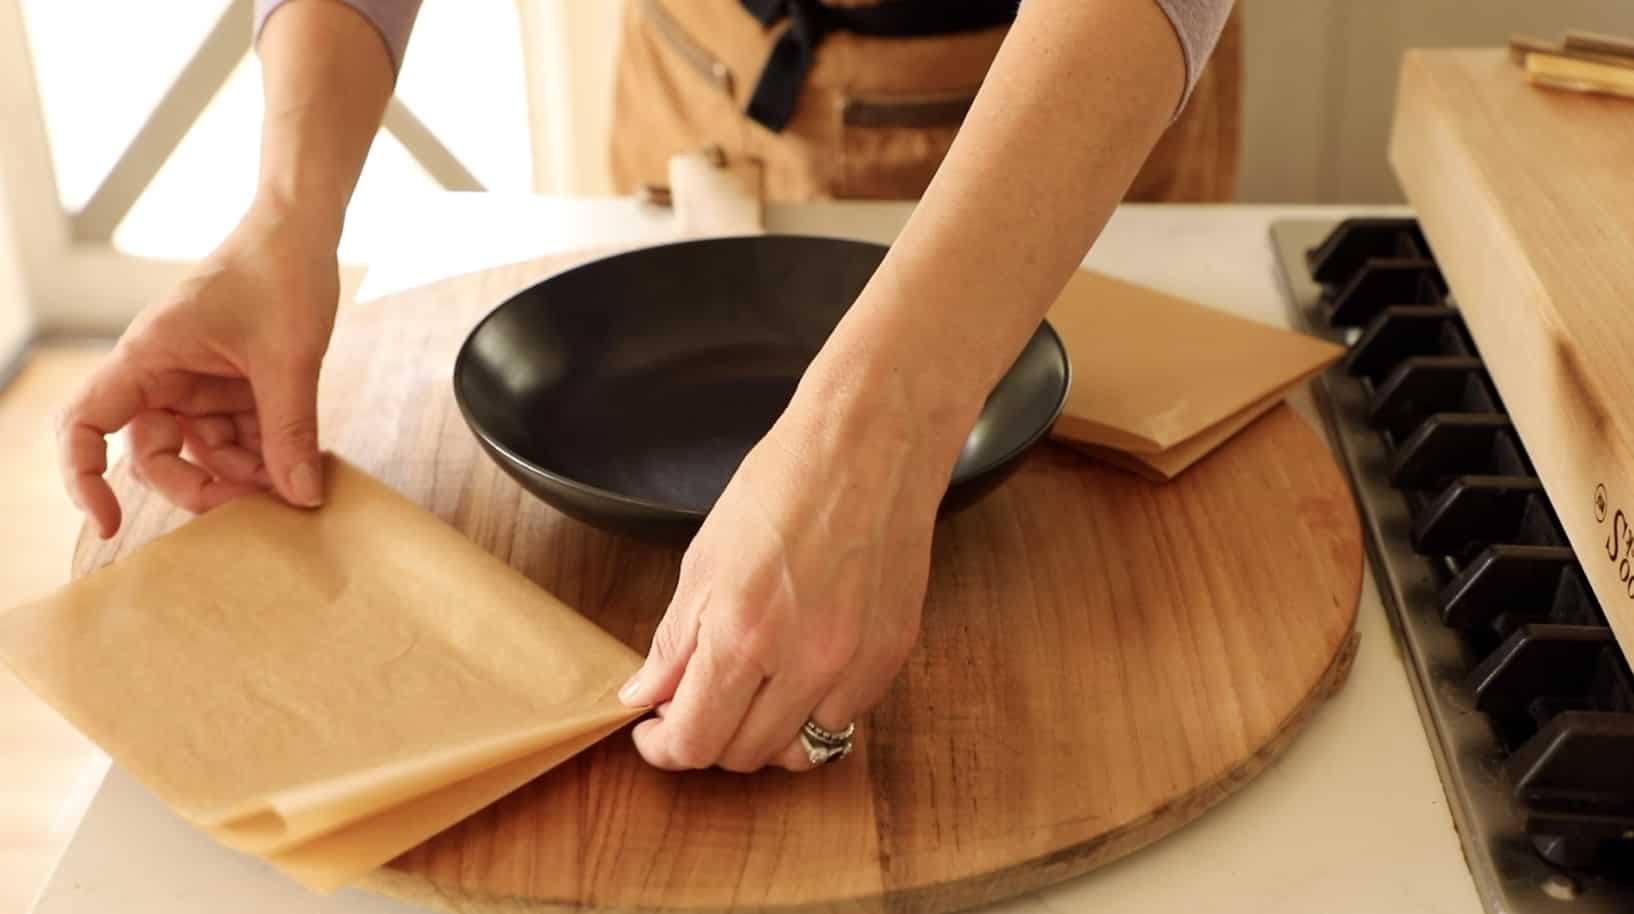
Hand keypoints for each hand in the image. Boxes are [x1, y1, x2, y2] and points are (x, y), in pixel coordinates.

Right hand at [58, 201, 340, 536]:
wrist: (304, 232)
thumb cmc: (281, 276)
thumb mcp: (289, 360)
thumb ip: (290, 431)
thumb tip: (301, 498)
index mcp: (148, 357)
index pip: (84, 424)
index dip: (81, 476)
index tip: (108, 521)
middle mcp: (160, 374)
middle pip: (152, 455)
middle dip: (200, 485)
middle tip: (254, 505)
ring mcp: (195, 383)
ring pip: (200, 452)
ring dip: (241, 473)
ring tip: (293, 476)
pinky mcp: (229, 387)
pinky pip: (234, 436)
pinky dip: (263, 453)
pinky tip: (299, 460)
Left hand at [617, 369, 970, 772]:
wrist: (870, 444)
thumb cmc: (784, 483)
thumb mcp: (704, 557)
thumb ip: (675, 640)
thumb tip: (647, 694)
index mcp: (745, 634)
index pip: (696, 741)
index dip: (665, 748)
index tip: (654, 732)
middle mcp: (806, 662)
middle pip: (745, 755)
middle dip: (708, 740)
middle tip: (693, 705)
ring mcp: (857, 664)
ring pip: (799, 751)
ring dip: (763, 736)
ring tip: (747, 695)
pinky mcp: (893, 654)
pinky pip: (845, 719)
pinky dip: (812, 713)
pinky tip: (796, 674)